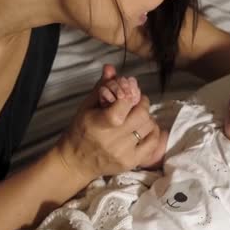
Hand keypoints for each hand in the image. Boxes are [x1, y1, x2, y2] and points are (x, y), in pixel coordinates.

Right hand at [57, 65, 160, 179]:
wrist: (76, 162)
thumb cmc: (80, 131)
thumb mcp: (87, 106)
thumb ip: (102, 87)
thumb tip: (111, 67)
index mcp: (98, 124)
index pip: (123, 105)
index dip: (130, 95)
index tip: (130, 93)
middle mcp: (112, 140)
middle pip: (141, 116)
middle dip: (143, 104)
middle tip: (138, 102)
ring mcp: (123, 153)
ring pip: (149, 128)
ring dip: (147, 118)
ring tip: (138, 116)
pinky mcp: (131, 162)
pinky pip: (153, 143)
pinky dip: (153, 132)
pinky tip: (143, 129)